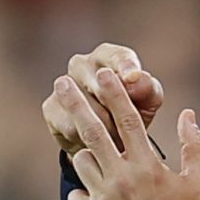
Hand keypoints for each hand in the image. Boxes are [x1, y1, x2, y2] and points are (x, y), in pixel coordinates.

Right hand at [42, 43, 164, 156]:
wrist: (107, 139)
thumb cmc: (132, 110)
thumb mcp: (148, 101)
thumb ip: (148, 88)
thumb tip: (135, 80)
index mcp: (108, 55)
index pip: (118, 56)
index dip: (125, 66)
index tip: (132, 77)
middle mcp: (81, 64)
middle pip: (101, 85)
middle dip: (118, 111)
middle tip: (128, 129)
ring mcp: (63, 84)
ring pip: (87, 109)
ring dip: (106, 129)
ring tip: (116, 138)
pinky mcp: (51, 107)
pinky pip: (71, 126)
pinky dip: (86, 139)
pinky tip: (94, 144)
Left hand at [56, 67, 199, 199]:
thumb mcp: (197, 182)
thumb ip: (194, 145)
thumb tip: (188, 113)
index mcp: (147, 164)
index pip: (128, 119)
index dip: (115, 93)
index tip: (103, 73)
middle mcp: (121, 177)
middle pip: (92, 130)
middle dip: (76, 102)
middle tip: (62, 83)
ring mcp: (103, 199)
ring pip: (81, 160)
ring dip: (85, 153)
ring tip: (94, 155)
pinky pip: (77, 195)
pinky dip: (85, 192)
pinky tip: (97, 197)